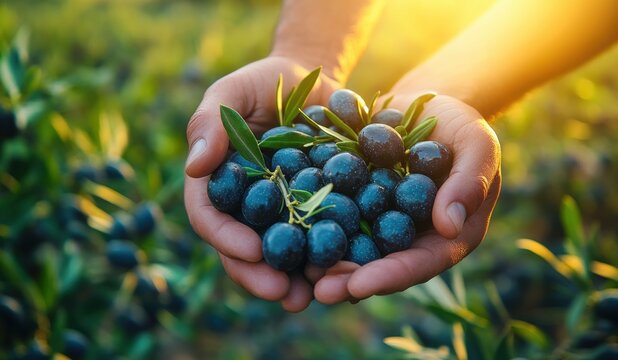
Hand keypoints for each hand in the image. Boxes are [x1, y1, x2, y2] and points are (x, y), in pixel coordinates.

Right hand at [184, 56, 339, 311]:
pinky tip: (347, 272)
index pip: (210, 218)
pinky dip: (331, 259)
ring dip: (296, 280)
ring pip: (283, 255)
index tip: (251, 250)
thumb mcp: (232, 93)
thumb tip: (194, 168)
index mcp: (218, 185)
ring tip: (314, 297)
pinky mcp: (319, 211)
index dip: (226, 238)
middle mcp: (247, 208)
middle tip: (281, 292)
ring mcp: (284, 213)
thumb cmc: (264, 82)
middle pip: (244, 250)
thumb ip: (210, 123)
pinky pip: (322, 239)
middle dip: (259, 275)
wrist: (313, 80)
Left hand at [311, 94, 501, 303]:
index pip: (421, 263)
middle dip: (350, 280)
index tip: (360, 286)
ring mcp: (380, 220)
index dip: (391, 276)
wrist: (426, 103)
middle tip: (320, 291)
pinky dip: (314, 224)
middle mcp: (411, 236)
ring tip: (299, 272)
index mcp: (447, 235)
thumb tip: (450, 226)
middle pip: (381, 265)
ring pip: (353, 247)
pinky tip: (289, 231)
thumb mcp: (476, 147)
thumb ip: (469, 183)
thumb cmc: (462, 126)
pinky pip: (335, 215)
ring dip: (327, 261)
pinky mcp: (356, 200)